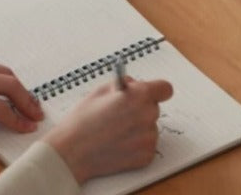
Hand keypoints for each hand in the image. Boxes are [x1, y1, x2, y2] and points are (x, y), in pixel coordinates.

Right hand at [45, 77, 172, 184]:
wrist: (74, 151)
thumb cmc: (84, 119)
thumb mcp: (100, 91)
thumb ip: (123, 85)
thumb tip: (134, 85)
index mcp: (138, 96)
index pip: (165, 88)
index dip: (156, 89)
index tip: (148, 92)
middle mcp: (148, 116)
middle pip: (154, 107)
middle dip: (140, 107)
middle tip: (120, 111)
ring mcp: (149, 138)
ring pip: (150, 126)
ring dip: (138, 126)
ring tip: (116, 129)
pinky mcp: (147, 156)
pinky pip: (147, 143)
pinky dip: (136, 142)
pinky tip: (118, 141)